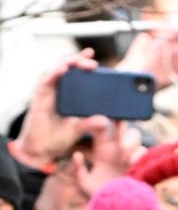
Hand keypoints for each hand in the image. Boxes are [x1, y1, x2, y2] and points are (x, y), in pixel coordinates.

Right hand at [10, 50, 108, 169]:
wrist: (41, 149)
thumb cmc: (57, 138)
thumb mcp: (78, 129)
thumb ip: (90, 123)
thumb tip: (106, 120)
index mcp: (65, 94)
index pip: (73, 74)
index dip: (82, 63)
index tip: (95, 59)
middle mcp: (55, 89)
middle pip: (65, 67)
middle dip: (78, 60)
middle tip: (92, 60)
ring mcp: (46, 91)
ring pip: (55, 69)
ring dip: (67, 63)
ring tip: (79, 61)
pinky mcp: (39, 96)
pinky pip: (46, 80)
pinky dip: (54, 73)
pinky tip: (63, 68)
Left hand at [70, 120, 142, 199]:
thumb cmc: (99, 197)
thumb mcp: (84, 184)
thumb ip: (78, 170)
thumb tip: (76, 154)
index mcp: (102, 149)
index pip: (102, 127)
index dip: (100, 120)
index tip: (100, 123)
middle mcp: (117, 149)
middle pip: (121, 126)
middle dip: (120, 123)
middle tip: (115, 128)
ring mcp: (131, 156)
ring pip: (134, 135)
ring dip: (129, 140)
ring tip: (123, 152)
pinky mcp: (142, 165)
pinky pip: (144, 153)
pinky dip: (138, 155)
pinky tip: (131, 164)